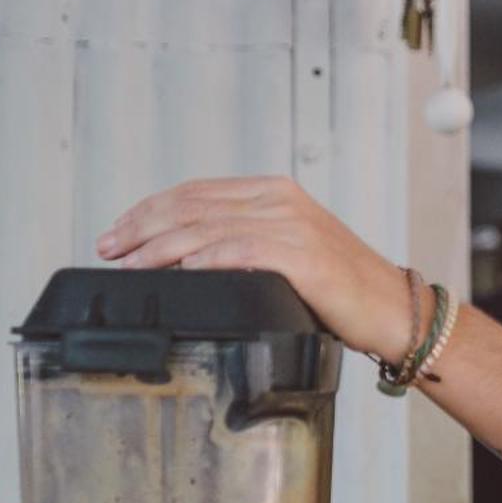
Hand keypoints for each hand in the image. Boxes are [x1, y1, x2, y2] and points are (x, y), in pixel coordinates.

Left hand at [96, 176, 412, 359]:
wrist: (393, 310)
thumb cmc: (339, 292)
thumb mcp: (287, 253)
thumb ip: (243, 243)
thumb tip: (181, 259)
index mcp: (273, 192)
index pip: (195, 192)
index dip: (148, 211)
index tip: (116, 233)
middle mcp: (281, 200)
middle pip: (192, 206)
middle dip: (141, 227)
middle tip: (108, 249)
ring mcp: (292, 225)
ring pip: (207, 228)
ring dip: (159, 248)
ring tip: (130, 267)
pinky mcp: (302, 255)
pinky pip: (239, 251)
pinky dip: (204, 260)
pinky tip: (180, 272)